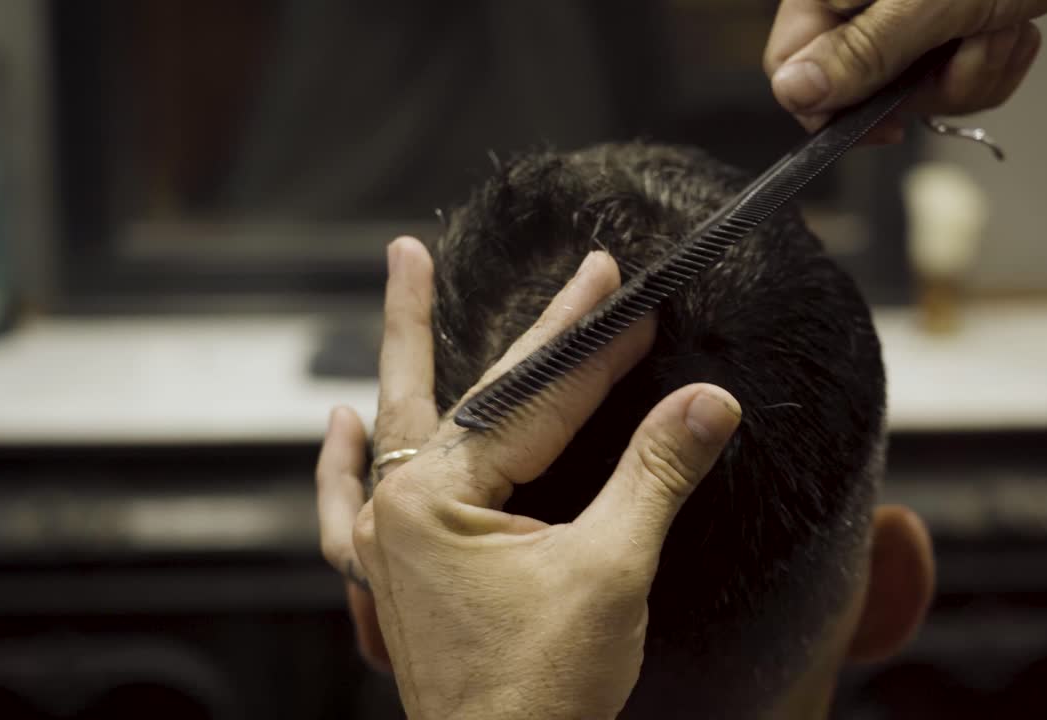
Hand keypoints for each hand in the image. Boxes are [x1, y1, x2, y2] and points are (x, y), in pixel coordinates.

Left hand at [316, 238, 741, 718]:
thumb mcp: (610, 571)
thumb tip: (708, 404)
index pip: (532, 397)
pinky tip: (337, 425)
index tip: (628, 293)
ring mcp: (386, 546)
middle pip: (469, 393)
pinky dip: (340, 465)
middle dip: (526, 329)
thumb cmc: (543, 693)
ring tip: (404, 275)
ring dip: (407, 354)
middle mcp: (397, 511)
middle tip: (562, 265)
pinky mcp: (395, 580)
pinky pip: (349, 508)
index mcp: (436, 500)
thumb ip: (654, 475)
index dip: (591, 343)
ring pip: (403, 425)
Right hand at [764, 0, 1046, 133]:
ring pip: (916, 91)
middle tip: (961, 45)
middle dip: (926, 85)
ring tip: (996, 24)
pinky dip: (993, 62)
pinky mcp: (951, 27)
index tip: (881, 124)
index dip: (831, 108)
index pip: (794, 67)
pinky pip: (957, 79)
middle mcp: (864, 2)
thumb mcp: (928, 3)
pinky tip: (1012, 25)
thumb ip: (860, 52)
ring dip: (971, 73)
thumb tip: (794, 93)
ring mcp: (909, 16)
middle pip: (861, 89)